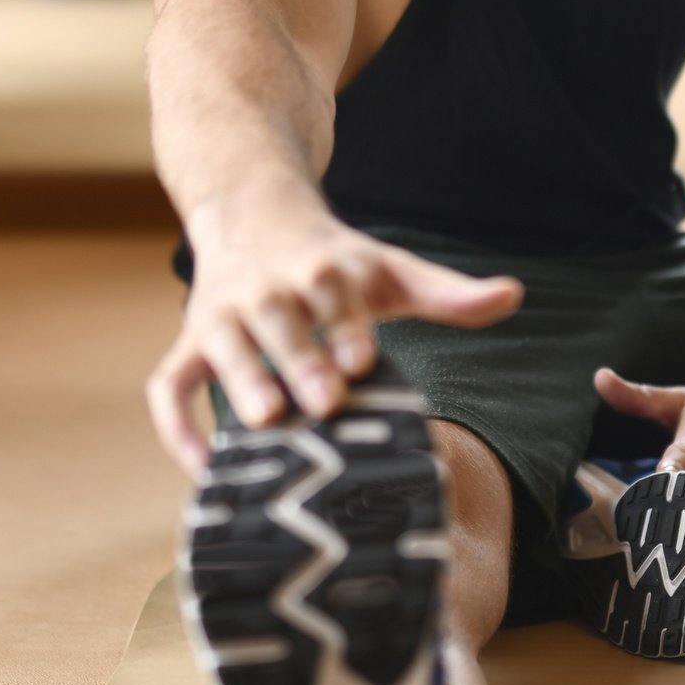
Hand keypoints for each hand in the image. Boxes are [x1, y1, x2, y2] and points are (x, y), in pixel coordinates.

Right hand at [146, 213, 522, 473]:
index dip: (345, 322)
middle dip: (299, 356)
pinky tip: (205, 469)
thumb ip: (447, 293)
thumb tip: (513, 295)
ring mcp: (221, 316)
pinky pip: (171, 384)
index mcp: (321, 267)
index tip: (365, 358)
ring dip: (240, 379)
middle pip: (277, 317)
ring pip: (221, 344)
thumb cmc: (335, 264)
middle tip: (325, 401)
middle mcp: (267, 288)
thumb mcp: (389, 270)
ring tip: (266, 421)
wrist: (252, 216)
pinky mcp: (190, 345)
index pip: (332, 288)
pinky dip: (178, 424)